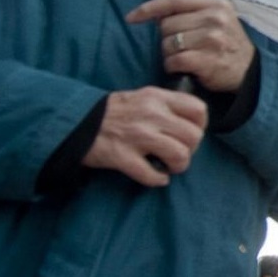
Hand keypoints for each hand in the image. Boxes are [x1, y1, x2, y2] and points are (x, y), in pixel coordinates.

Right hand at [80, 86, 209, 186]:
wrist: (77, 121)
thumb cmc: (112, 112)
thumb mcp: (141, 97)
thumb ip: (165, 105)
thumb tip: (188, 124)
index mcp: (156, 97)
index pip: (198, 109)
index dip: (200, 126)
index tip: (188, 134)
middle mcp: (150, 114)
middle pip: (193, 137)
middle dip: (190, 151)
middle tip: (177, 154)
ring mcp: (137, 136)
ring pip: (179, 155)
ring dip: (177, 166)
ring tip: (167, 166)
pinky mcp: (123, 156)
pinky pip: (152, 175)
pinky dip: (157, 180)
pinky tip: (154, 176)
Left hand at [128, 0, 258, 91]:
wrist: (249, 71)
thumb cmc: (226, 43)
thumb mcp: (216, 19)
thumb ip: (190, 12)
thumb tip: (156, 15)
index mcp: (214, 4)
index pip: (173, 1)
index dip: (148, 9)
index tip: (131, 17)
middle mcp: (214, 18)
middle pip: (167, 25)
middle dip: (167, 38)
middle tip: (181, 47)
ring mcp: (212, 39)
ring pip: (168, 43)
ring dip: (169, 54)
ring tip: (184, 57)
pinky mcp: (208, 60)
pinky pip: (175, 61)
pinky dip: (173, 66)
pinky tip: (182, 68)